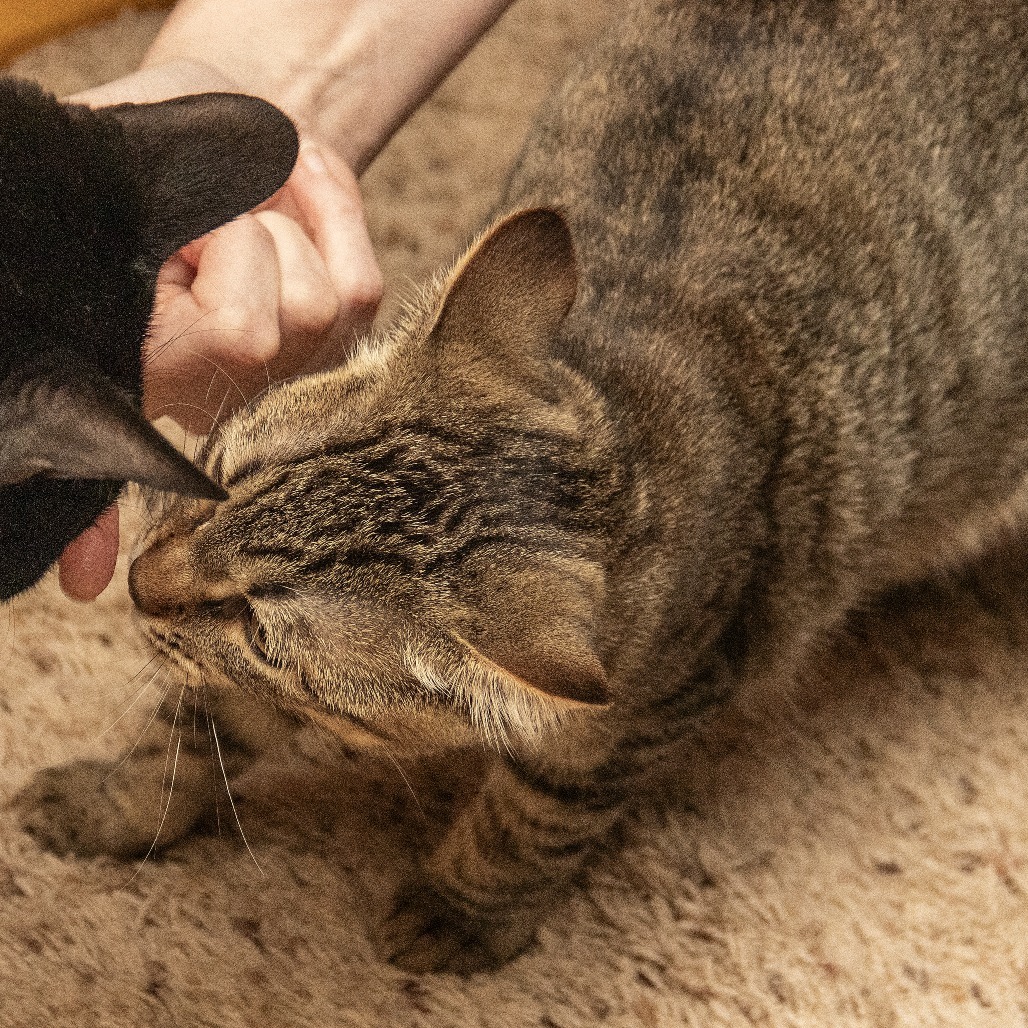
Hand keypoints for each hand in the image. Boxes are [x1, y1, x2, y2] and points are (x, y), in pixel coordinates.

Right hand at [57, 63, 382, 600]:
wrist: (193, 148)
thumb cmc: (129, 200)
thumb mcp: (89, 253)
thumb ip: (84, 416)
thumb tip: (81, 585)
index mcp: (159, 381)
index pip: (237, 339)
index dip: (218, 284)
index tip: (174, 253)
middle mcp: (240, 394)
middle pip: (272, 322)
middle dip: (230, 234)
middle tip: (193, 226)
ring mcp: (308, 365)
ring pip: (317, 296)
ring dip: (274, 219)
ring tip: (232, 210)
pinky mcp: (356, 327)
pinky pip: (359, 263)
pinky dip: (327, 202)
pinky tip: (285, 193)